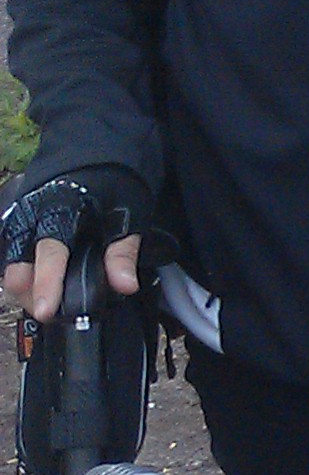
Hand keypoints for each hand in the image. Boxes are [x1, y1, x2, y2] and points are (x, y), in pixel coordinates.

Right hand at [3, 170, 147, 320]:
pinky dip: (30, 284)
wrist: (95, 163)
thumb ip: (123, 252)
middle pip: (20, 272)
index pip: (50, 253)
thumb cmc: (114, 187)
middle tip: (59, 311)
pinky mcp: (18, 237)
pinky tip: (50, 290)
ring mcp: (19, 229)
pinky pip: (16, 269)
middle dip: (35, 298)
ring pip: (13, 275)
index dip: (48, 284)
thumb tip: (125, 286)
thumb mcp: (130, 214)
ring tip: (57, 302)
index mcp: (59, 210)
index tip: (47, 311)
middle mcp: (30, 221)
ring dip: (31, 294)